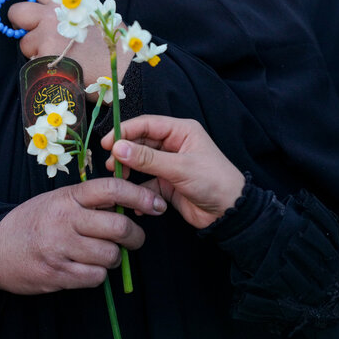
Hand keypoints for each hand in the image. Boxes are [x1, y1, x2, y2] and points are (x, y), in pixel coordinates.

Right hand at [0, 178, 166, 294]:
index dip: (139, 195)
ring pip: (110, 255)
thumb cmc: (31, 221)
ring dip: (114, 257)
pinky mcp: (58, 274)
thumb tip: (127, 205)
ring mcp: (60, 248)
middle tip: (134, 238)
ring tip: (104, 254)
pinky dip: (98, 274)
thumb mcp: (56, 200)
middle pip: (118, 226)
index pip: (111, 189)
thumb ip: (87, 201)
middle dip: (135, 236)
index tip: (155, 204)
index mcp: (67, 197)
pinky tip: (87, 268)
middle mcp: (65, 220)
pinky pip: (95, 277)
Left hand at [8, 0, 133, 97]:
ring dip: (35, 49)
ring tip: (55, 58)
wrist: (120, 69)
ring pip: (24, 42)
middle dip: (22, 22)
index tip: (45, 14)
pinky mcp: (42, 58)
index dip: (40, 2)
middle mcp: (52, 16)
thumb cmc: (111, 42)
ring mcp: (46, 37)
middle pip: (18, 11)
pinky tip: (58, 70)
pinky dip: (41, 67)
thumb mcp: (97, 12)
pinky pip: (31, 62)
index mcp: (66, 2)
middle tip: (34, 33)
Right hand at [101, 115, 244, 228]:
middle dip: (124, 153)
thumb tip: (118, 148)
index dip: (125, 131)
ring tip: (120, 179)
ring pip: (141, 163)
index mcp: (181, 131)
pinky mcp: (166, 183)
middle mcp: (173, 144)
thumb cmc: (213, 182)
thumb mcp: (180, 168)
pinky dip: (138, 190)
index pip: (146, 124)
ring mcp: (169, 164)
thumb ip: (147, 159)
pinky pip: (146, 182)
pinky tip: (133, 200)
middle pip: (140, 143)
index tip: (107, 143)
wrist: (230, 214)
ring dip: (129, 170)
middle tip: (110, 164)